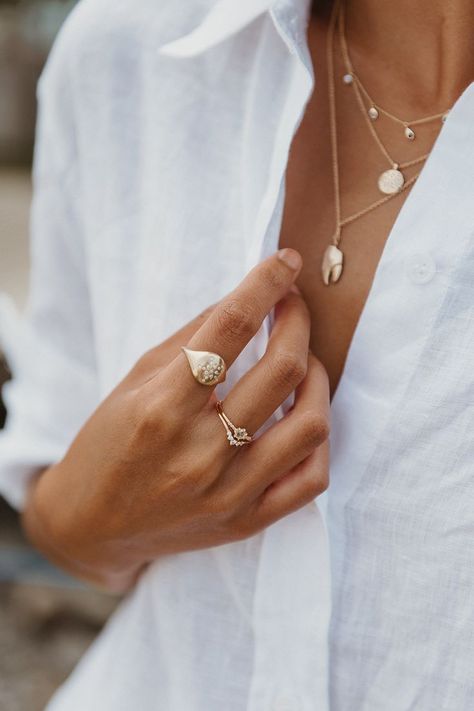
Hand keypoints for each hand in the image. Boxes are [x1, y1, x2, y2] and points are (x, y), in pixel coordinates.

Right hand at [23, 248, 329, 591]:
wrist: (92, 527)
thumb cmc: (108, 444)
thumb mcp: (134, 380)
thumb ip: (190, 339)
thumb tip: (244, 299)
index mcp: (160, 408)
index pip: (229, 328)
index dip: (264, 284)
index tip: (285, 261)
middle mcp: (199, 452)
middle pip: (281, 370)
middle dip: (298, 321)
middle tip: (293, 306)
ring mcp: (228, 493)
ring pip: (310, 423)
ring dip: (317, 378)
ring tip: (304, 362)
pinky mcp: (246, 521)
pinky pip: (311, 479)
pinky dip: (317, 439)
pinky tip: (302, 416)